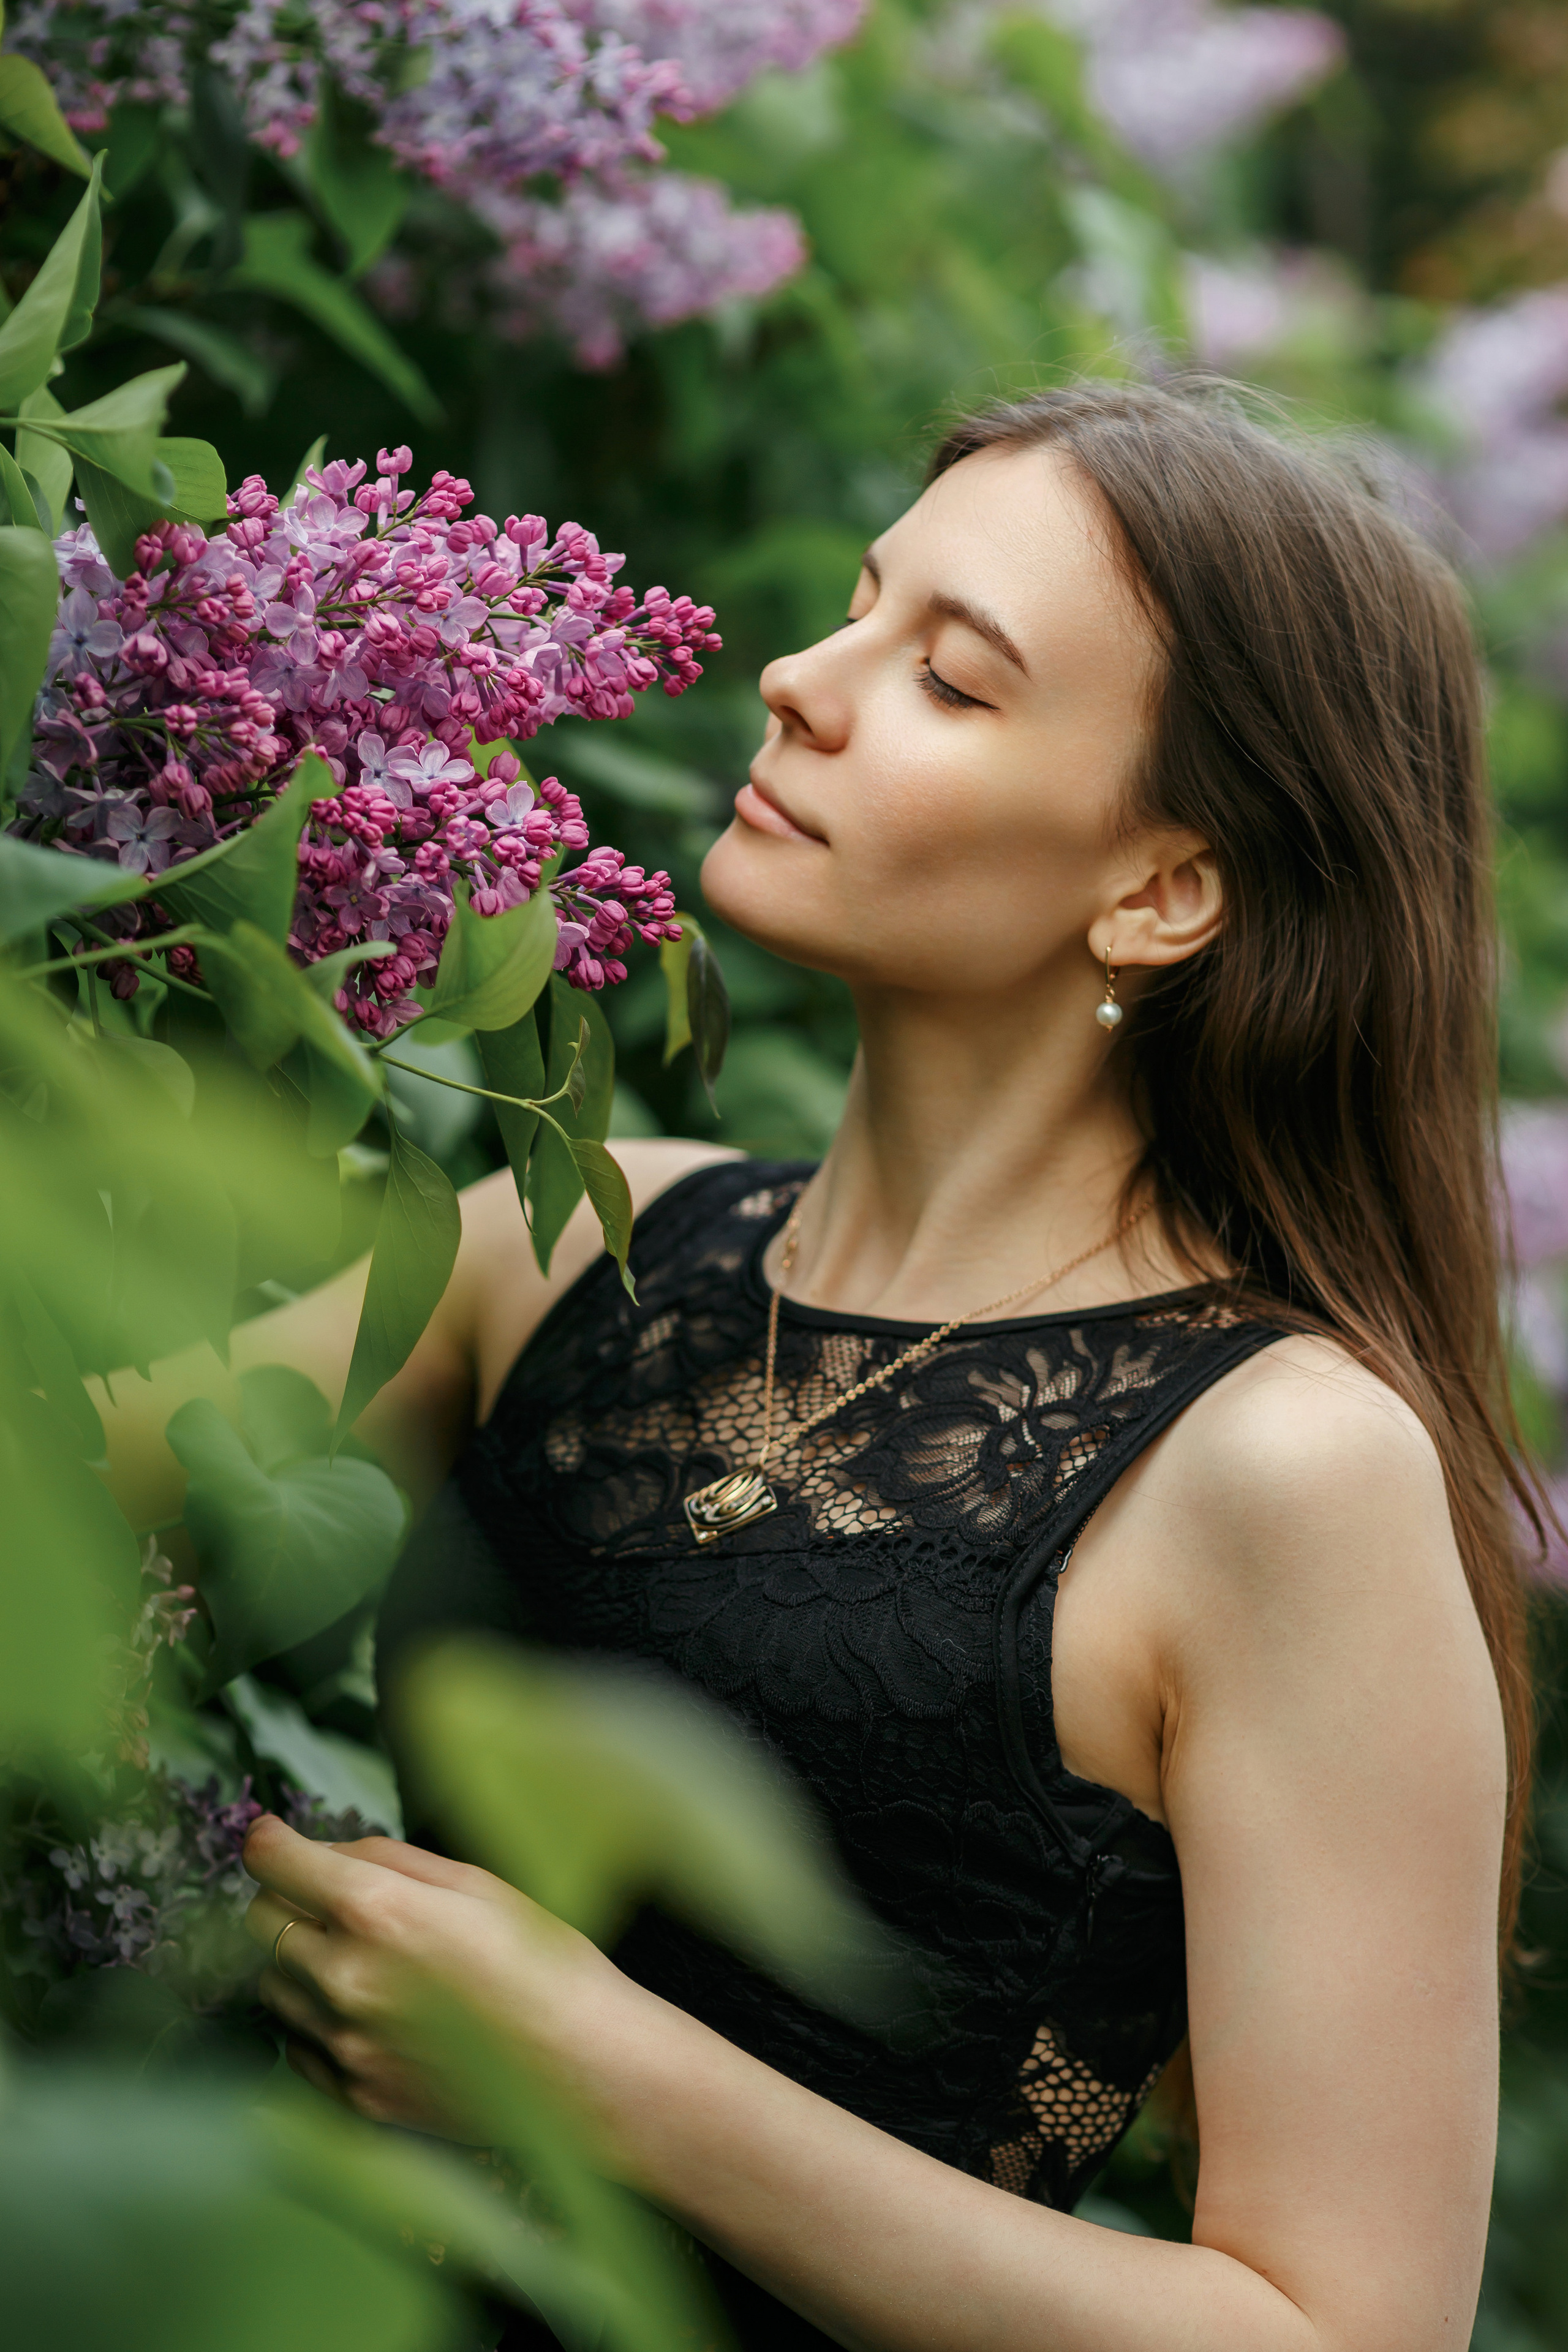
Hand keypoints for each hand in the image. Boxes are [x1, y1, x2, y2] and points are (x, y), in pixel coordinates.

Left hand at [243, 1816, 614, 2138]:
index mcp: (377, 1911)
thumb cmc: (543, 1961)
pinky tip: (368, 2013)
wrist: (586, 2069)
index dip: (268, 1840)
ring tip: (360, 1959)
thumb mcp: (474, 1881)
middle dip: (286, 1900)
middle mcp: (346, 1979)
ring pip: (271, 1986)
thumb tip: (323, 1851)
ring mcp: (346, 2046)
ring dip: (298, 1963)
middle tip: (328, 1898)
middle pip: (260, 1923)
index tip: (274, 1837)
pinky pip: (297, 2048)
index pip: (272, 1862)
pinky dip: (315, 2024)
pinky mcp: (355, 2098)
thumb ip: (386, 1858)